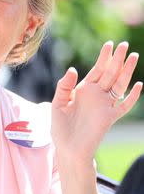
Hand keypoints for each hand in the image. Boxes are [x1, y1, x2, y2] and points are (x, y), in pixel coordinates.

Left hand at [51, 41, 141, 162]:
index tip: (110, 44)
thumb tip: (72, 69)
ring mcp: (104, 106)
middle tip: (124, 45)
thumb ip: (64, 87)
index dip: (103, 58)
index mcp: (83, 90)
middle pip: (109, 74)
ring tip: (133, 56)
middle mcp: (96, 95)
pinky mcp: (110, 117)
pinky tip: (138, 85)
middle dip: (116, 59)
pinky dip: (132, 97)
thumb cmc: (60, 128)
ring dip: (126, 72)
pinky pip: (124, 106)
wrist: (68, 149)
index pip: (96, 70)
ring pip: (119, 85)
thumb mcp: (57, 104)